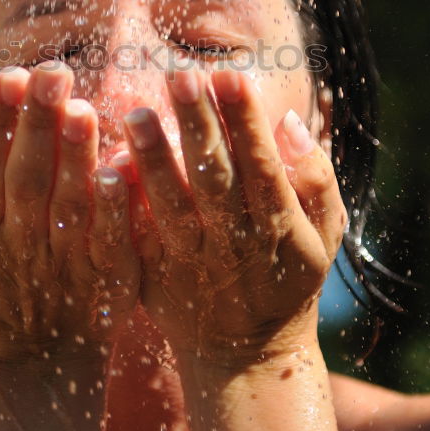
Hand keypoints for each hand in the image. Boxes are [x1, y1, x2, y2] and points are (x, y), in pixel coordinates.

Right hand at [0, 62, 139, 363]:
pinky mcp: (105, 278)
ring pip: (68, 204)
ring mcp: (62, 261)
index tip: (12, 74)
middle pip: (27, 176)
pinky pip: (109, 240)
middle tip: (53, 73)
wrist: (41, 353)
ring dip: (75, 157)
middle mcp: (17, 241)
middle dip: (38, 124)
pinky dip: (115, 209)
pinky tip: (123, 170)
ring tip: (84, 108)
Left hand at [118, 65, 346, 364]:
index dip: (245, 120)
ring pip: (172, 205)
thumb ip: (315, 177)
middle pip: (215, 177)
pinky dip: (124, 207)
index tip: (228, 75)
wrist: (247, 355)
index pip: (262, 163)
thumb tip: (288, 121)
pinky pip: (139, 237)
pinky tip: (107, 170)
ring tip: (138, 114)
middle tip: (180, 77)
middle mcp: (236, 241)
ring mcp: (193, 260)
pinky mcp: (157, 275)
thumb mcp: (323, 233)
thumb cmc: (289, 279)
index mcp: (279, 224)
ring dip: (155, 160)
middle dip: (199, 126)